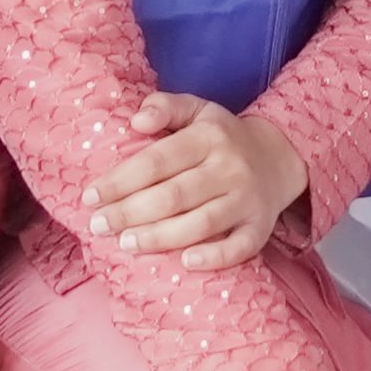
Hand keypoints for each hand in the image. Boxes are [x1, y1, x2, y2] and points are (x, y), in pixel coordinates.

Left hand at [85, 94, 302, 270]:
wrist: (280, 157)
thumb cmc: (223, 137)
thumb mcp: (197, 110)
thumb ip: (165, 106)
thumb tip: (136, 120)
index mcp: (209, 137)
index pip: (157, 160)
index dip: (120, 180)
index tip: (90, 197)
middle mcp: (229, 168)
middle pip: (173, 195)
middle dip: (130, 213)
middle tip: (98, 226)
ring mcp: (247, 200)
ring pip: (201, 223)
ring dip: (160, 237)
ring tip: (126, 244)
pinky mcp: (261, 228)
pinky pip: (240, 248)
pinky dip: (214, 258)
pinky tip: (185, 263)